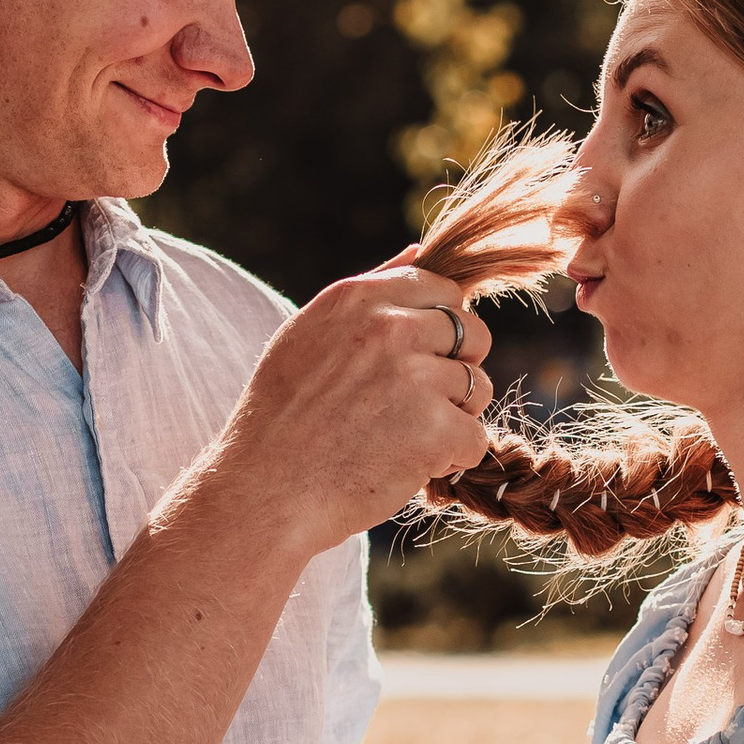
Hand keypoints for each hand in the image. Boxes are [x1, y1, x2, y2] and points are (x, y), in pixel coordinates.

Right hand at [218, 260, 489, 560]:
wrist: (264, 492)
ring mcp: (415, 377)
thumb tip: (422, 251)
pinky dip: (451, 458)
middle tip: (411, 407)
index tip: (415, 362)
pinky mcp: (435, 428)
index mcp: (358, 298)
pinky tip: (407, 465)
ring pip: (478, 386)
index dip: (441, 330)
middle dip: (455, 371)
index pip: (444, 290)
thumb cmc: (284, 418)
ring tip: (401, 438)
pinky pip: (475, 436)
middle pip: (472, 334)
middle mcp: (389, 327)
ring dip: (453, 416)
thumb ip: (370, 293)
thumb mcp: (310, 335)